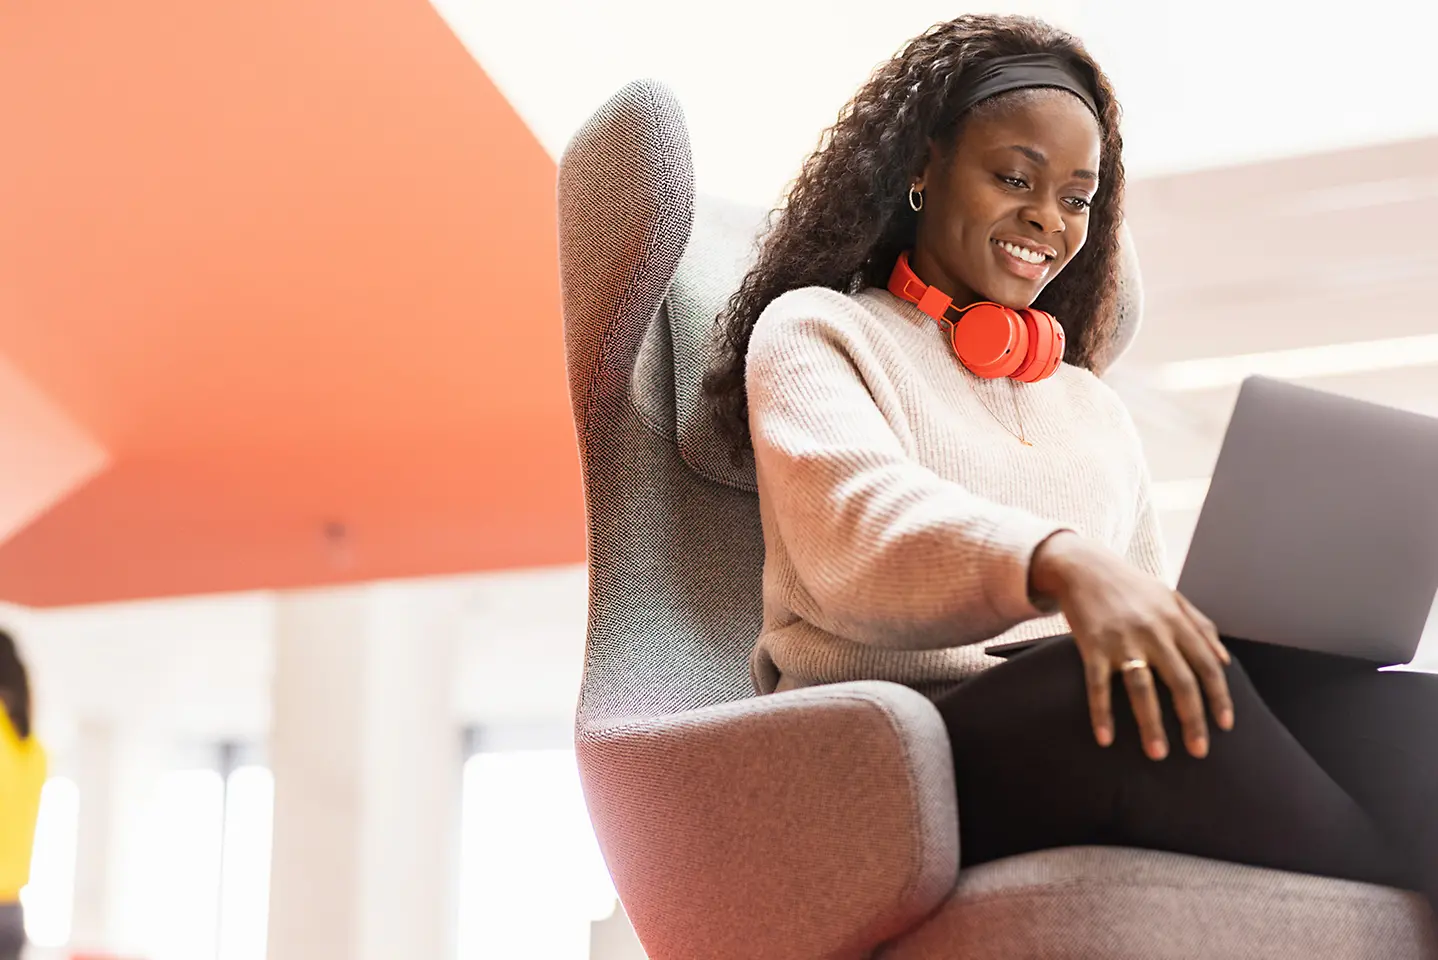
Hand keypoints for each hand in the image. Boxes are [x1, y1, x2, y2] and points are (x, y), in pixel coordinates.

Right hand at [1030, 531, 1233, 759]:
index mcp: (1175, 621)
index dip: (1219, 697)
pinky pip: (1098, 685)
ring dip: (1151, 724)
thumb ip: (1201, 626)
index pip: (1207, 665)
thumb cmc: (1131, 586)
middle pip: (1180, 682)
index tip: (1225, 725)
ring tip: (1158, 754)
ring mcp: (1121, 640)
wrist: (1083, 567)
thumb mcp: (1171, 597)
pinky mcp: (1092, 646)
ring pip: (1142, 688)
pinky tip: (1106, 739)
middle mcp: (1153, 632)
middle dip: (1193, 720)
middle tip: (1199, 751)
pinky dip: (1102, 713)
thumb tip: (1224, 661)